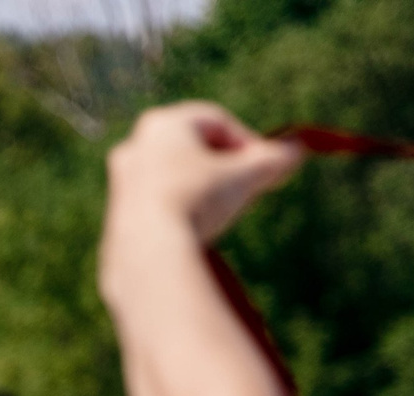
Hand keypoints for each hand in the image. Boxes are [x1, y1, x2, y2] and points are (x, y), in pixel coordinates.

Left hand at [105, 102, 301, 245]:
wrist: (149, 254)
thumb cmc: (198, 202)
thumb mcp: (246, 177)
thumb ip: (273, 159)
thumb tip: (297, 149)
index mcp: (163, 124)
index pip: (216, 122)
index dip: (248, 143)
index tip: (265, 167)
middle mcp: (135, 146)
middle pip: (191, 149)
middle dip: (222, 166)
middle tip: (245, 189)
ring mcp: (121, 182)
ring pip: (173, 180)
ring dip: (200, 192)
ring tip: (220, 216)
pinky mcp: (116, 217)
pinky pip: (157, 208)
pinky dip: (179, 215)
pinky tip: (194, 235)